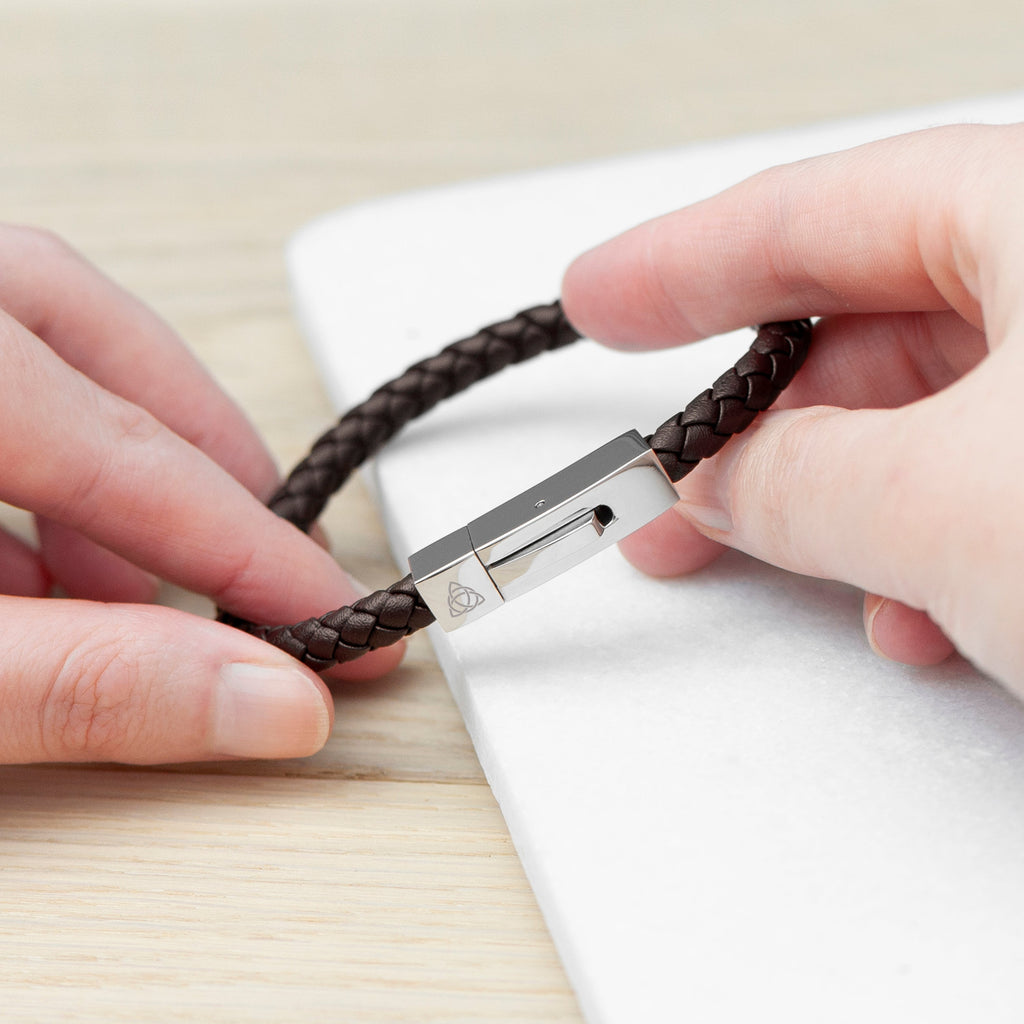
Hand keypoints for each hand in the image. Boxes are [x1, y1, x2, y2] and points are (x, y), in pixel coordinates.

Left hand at [0, 227, 401, 763]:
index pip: (122, 450)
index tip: (335, 613)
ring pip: (30, 345)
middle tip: (274, 558)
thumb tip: (269, 705)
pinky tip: (34, 572)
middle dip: (200, 458)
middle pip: (87, 335)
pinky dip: (31, 467)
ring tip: (144, 592)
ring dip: (109, 470)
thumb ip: (88, 687)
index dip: (245, 546)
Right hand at [563, 125, 1023, 694]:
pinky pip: (1001, 471)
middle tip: (668, 484)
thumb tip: (724, 486)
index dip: (684, 261)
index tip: (601, 297)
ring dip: (841, 496)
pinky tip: (912, 608)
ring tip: (782, 562)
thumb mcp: (949, 504)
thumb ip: (805, 481)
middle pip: (874, 320)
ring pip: (937, 411)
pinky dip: (931, 535)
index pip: (819, 209)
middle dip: (759, 418)